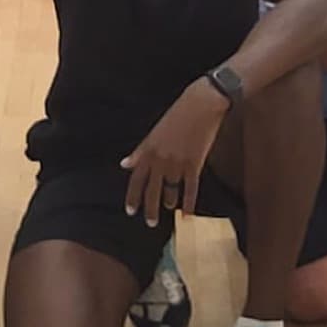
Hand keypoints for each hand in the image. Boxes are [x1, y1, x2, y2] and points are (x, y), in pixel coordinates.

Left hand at [120, 80, 226, 226]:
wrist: (201, 104)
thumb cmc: (178, 114)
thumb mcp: (155, 132)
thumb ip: (141, 151)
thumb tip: (125, 164)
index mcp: (149, 149)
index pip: (136, 179)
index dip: (132, 197)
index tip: (130, 211)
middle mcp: (160, 159)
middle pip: (152, 190)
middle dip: (150, 208)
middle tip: (150, 222)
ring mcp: (178, 163)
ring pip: (171, 190)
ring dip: (169, 202)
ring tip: (169, 209)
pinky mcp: (195, 164)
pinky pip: (191, 188)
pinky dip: (190, 202)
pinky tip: (189, 213)